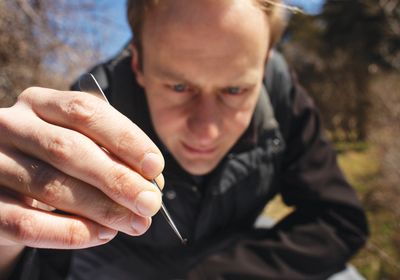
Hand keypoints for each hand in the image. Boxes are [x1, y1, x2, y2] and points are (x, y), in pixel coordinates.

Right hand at [0, 87, 163, 249]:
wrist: (7, 186)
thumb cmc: (57, 162)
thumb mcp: (83, 145)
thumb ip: (114, 156)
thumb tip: (152, 182)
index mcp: (40, 103)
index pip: (85, 111)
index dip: (125, 139)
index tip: (155, 167)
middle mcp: (11, 126)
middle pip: (68, 149)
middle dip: (117, 179)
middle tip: (151, 204)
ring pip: (50, 186)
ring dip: (101, 209)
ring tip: (135, 222)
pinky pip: (27, 224)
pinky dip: (70, 233)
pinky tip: (102, 234)